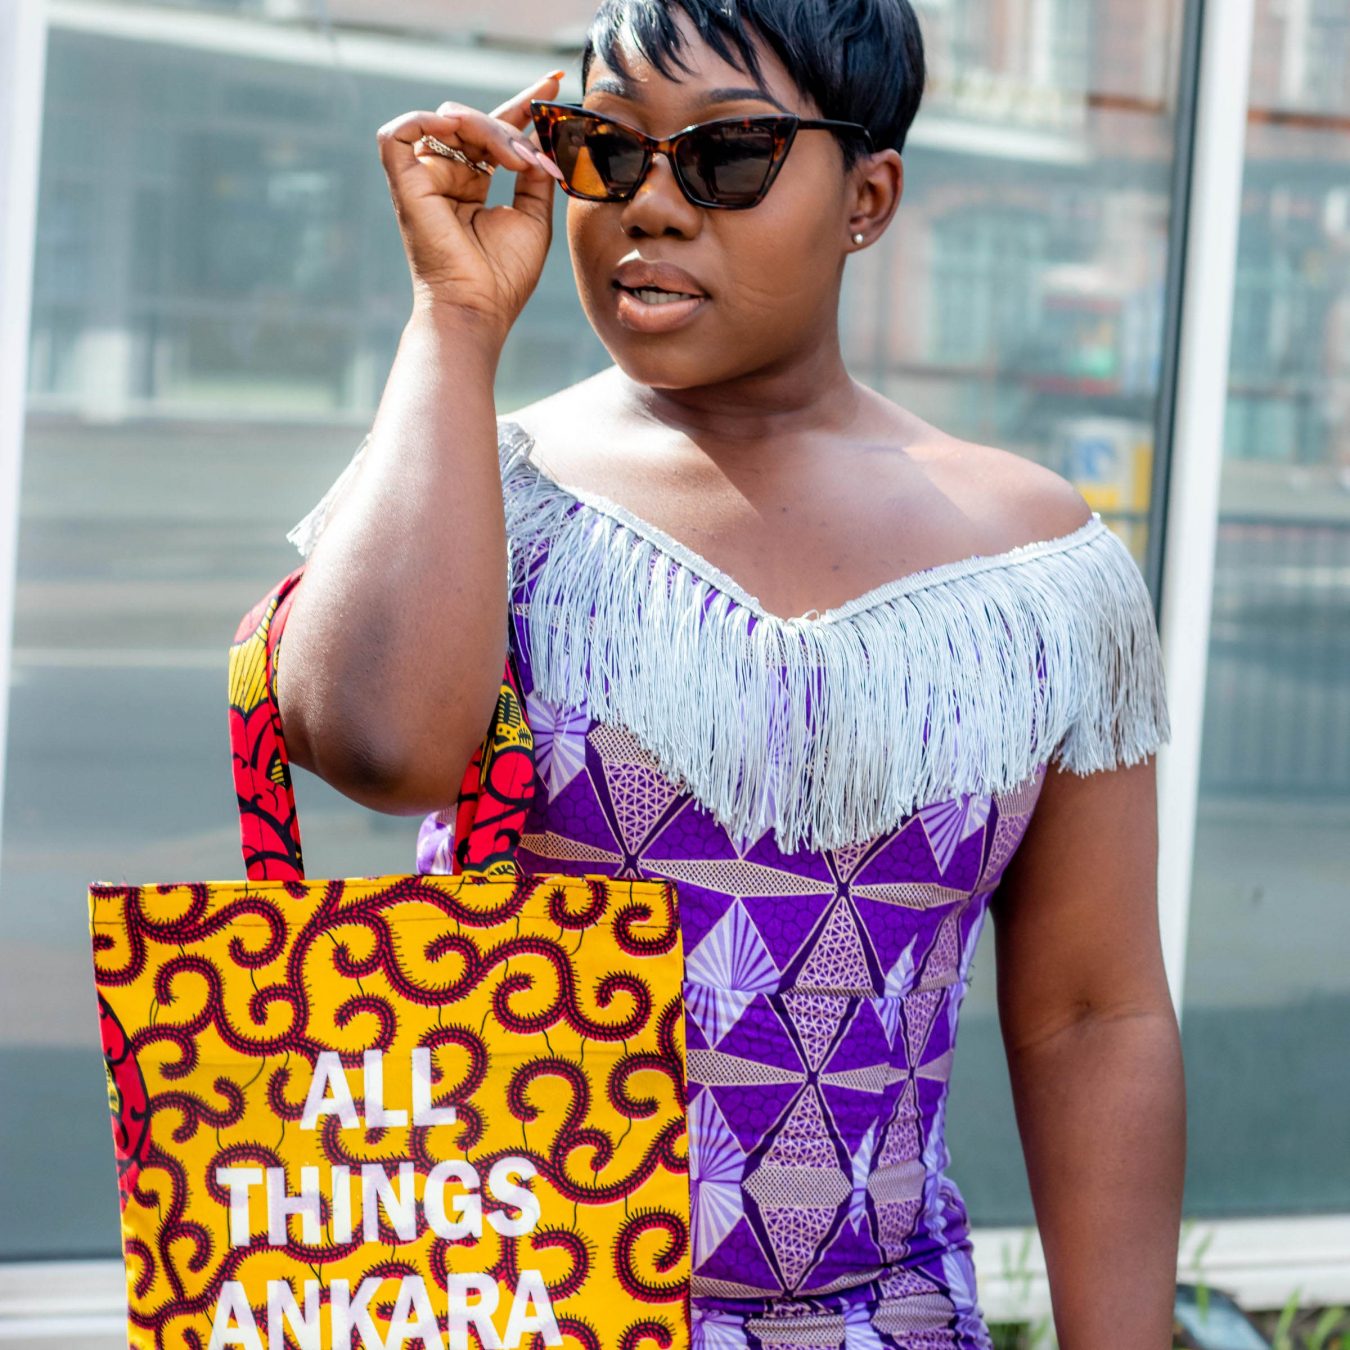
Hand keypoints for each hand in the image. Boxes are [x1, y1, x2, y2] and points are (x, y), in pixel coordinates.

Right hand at [375, 71, 566, 339]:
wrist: (477, 307)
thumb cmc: (503, 276)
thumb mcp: (532, 216)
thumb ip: (535, 174)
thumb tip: (542, 136)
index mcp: (473, 186)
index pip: (497, 133)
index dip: (523, 104)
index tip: (553, 82)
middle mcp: (447, 177)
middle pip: (478, 122)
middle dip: (514, 124)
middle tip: (539, 147)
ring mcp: (424, 177)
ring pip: (452, 120)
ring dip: (491, 130)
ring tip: (518, 159)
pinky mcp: (403, 181)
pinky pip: (404, 129)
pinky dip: (433, 120)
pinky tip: (466, 133)